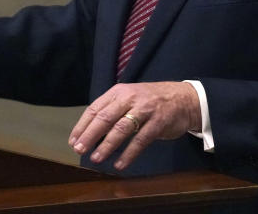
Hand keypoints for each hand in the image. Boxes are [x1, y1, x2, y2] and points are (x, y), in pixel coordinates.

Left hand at [68, 82, 200, 170]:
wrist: (185, 99)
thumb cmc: (151, 102)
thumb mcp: (130, 99)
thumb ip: (112, 111)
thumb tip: (90, 134)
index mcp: (118, 92)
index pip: (95, 108)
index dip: (82, 126)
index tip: (73, 141)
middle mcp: (129, 98)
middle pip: (105, 117)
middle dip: (90, 135)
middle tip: (79, 150)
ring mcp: (145, 109)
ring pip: (121, 128)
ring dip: (107, 145)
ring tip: (96, 158)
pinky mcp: (158, 122)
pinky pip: (140, 140)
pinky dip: (129, 153)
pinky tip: (120, 164)